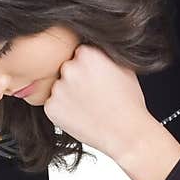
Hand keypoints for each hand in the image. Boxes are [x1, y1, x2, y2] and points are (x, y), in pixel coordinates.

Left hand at [43, 43, 156, 163]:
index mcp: (87, 53)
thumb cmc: (128, 103)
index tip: (95, 78)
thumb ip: (104, 53)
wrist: (126, 133)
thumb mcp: (124, 67)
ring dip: (68, 95)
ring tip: (88, 107)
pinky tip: (81, 115)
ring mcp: (58, 88)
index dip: (87, 67)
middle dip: (75, 79)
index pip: (79, 53)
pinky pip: (53, 105)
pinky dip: (63, 110)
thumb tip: (95, 46)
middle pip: (66, 69)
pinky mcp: (51, 108)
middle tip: (91, 95)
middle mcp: (69, 67)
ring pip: (59, 87)